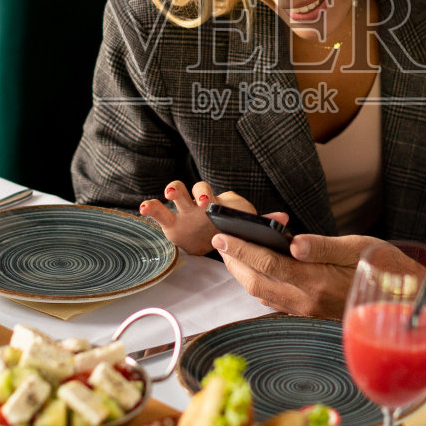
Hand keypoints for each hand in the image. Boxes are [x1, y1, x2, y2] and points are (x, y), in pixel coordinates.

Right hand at [139, 180, 260, 254]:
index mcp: (214, 202)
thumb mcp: (243, 223)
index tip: (208, 202)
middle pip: (190, 188)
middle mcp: (196, 203)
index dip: (207, 194)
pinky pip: (158, 213)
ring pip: (173, 197)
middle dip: (190, 192)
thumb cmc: (229, 225)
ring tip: (166, 194)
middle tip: (190, 198)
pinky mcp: (170, 224)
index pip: (208, 191)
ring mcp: (182, 212)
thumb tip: (283, 218)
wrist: (213, 237)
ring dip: (169, 193)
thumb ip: (261, 220)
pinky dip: (150, 208)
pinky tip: (143, 208)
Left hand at [212, 233, 423, 318]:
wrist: (404, 301)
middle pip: (255, 282)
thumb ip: (322, 246)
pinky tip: (257, 268)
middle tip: (221, 239)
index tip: (222, 234)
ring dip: (243, 273)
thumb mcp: (358, 247)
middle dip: (234, 261)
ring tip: (232, 250)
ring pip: (261, 293)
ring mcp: (306, 310)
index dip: (242, 248)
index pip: (268, 263)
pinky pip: (274, 299)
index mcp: (317, 281)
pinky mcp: (309, 312)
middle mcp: (307, 301)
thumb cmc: (385, 268)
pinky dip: (259, 282)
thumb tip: (292, 242)